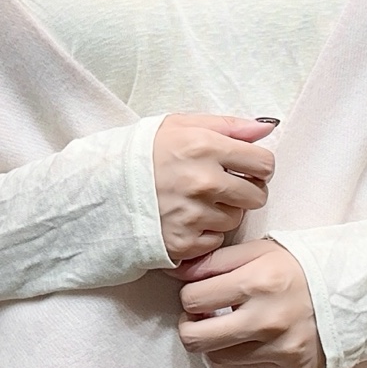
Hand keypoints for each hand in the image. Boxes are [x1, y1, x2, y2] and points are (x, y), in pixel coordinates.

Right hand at [152, 113, 276, 262]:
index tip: (247, 169)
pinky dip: (205, 233)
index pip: (264, 163)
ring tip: (197, 202)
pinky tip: (186, 219)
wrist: (100, 188)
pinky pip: (215, 240)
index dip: (259, 166)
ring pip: (235, 219)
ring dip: (223, 213)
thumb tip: (266, 127)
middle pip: (257, 196)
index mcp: (204, 147)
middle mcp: (202, 182)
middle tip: (224, 187)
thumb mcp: (180, 125)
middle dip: (246, 191)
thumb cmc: (142, 153)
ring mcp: (193, 214)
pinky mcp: (183, 242)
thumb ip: (228, 125)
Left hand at [174, 239, 324, 367]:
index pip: (193, 299)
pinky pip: (247, 364)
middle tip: (199, 318)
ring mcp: (278, 346)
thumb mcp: (261, 250)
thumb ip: (216, 261)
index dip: (190, 296)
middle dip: (189, 327)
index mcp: (257, 281)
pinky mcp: (289, 364)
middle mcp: (265, 318)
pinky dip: (244, 351)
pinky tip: (256, 336)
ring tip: (231, 324)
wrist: (351, 292)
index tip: (200, 293)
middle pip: (195, 338)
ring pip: (217, 355)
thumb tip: (177, 273)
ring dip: (217, 341)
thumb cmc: (300, 267)